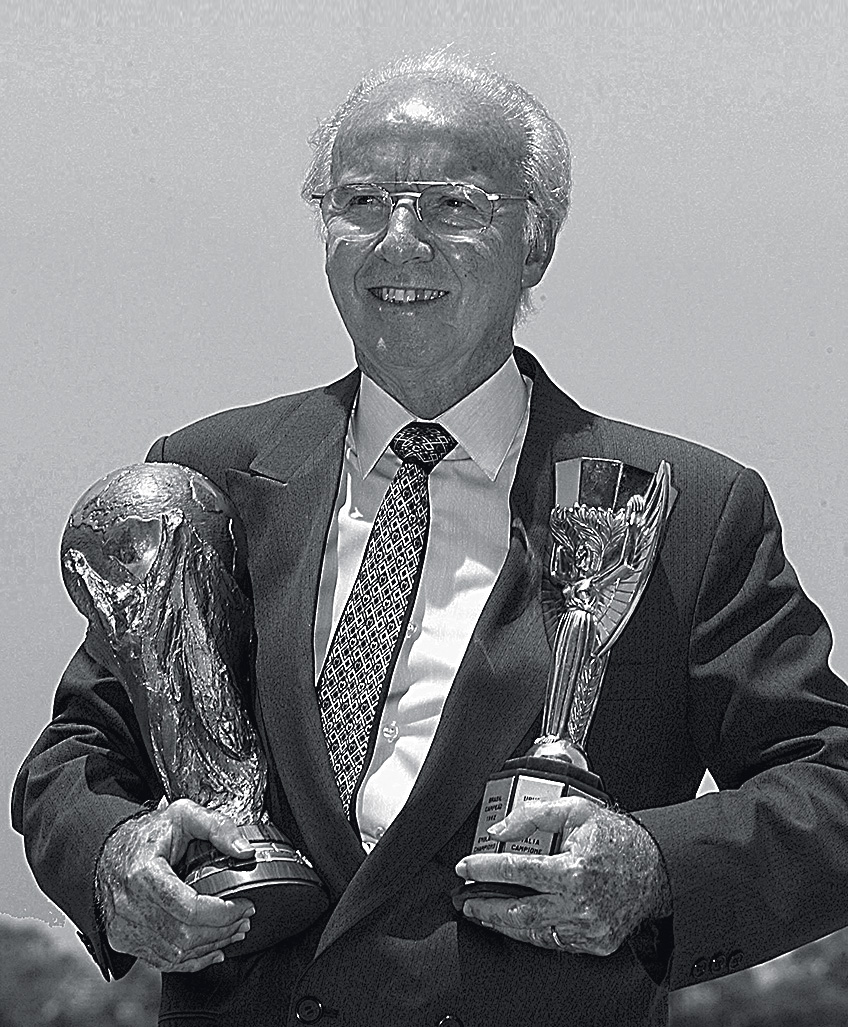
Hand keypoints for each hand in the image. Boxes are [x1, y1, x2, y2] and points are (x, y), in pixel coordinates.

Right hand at [96, 798, 255, 971]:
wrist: (109, 851)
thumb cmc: (146, 835)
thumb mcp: (183, 815)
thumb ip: (217, 827)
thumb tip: (244, 849)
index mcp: (144, 873)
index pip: (190, 908)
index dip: (223, 912)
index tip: (245, 906)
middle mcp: (129, 905)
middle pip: (185, 935)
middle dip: (223, 931)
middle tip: (245, 919)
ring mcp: (124, 927)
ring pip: (176, 953)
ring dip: (211, 946)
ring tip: (234, 932)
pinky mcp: (123, 940)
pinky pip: (162, 961)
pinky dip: (191, 960)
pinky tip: (211, 950)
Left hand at [455, 798, 670, 955]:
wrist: (655, 867)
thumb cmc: (616, 837)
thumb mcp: (575, 811)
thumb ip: (533, 817)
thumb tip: (499, 831)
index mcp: (574, 870)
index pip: (516, 871)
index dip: (485, 868)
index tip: (466, 867)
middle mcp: (580, 904)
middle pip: (517, 912)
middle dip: (484, 906)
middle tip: (464, 899)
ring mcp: (588, 928)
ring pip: (532, 932)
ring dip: (501, 923)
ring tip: (481, 913)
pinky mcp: (594, 943)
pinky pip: (553, 942)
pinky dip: (530, 933)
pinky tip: (514, 923)